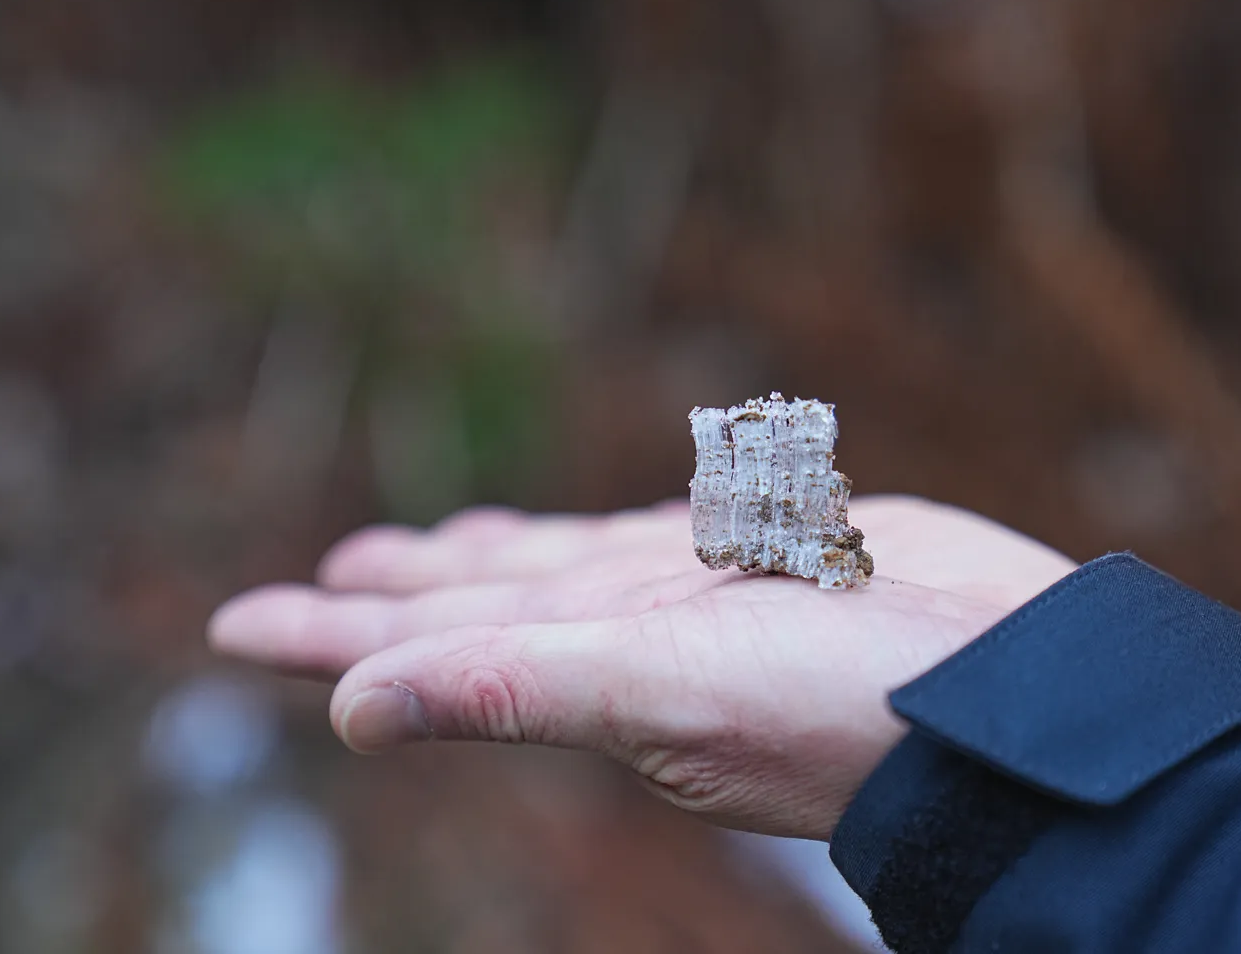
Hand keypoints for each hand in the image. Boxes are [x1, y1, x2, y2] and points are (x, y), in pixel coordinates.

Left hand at [208, 495, 1076, 838]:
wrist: (1004, 686)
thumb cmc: (841, 704)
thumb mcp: (664, 694)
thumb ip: (514, 688)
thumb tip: (351, 711)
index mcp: (584, 667)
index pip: (424, 646)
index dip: (326, 636)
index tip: (235, 624)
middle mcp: (629, 634)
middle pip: (483, 601)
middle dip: (403, 589)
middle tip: (331, 575)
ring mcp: (700, 596)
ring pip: (568, 564)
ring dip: (497, 557)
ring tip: (441, 546)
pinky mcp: (769, 555)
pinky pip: (662, 535)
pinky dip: (614, 531)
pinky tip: (599, 530)